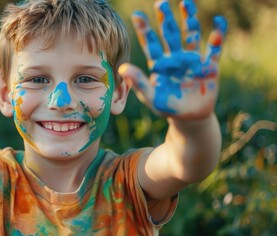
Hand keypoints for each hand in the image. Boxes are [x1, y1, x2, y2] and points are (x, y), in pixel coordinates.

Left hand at [119, 0, 226, 119]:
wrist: (188, 118)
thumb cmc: (167, 108)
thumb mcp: (151, 97)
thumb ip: (138, 82)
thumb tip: (122, 68)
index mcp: (160, 64)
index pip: (150, 44)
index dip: (144, 30)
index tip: (137, 15)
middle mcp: (175, 58)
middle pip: (170, 34)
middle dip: (166, 19)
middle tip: (161, 3)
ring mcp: (193, 60)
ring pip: (191, 35)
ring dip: (189, 19)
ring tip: (185, 2)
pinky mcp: (210, 66)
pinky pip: (215, 48)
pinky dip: (218, 35)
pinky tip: (218, 21)